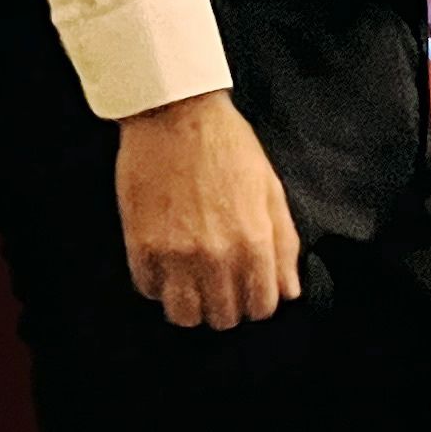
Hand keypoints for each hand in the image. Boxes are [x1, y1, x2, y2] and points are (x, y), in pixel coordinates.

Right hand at [113, 89, 301, 329]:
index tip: (248, 289)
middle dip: (226, 305)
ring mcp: (176, 255)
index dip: (257, 301)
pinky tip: (165, 263)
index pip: (261, 308)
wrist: (175, 113)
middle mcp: (216, 256)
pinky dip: (158, 284)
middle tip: (219, 282)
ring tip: (191, 281)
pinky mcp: (141, 246)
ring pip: (184, 316)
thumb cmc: (227, 144)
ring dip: (191, 304)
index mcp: (254, 241)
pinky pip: (149, 290)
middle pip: (223, 318)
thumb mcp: (270, 187)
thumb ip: (284, 243)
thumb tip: (289, 290)